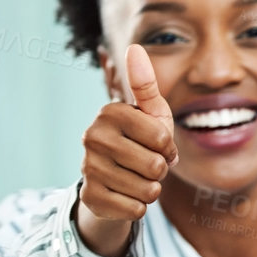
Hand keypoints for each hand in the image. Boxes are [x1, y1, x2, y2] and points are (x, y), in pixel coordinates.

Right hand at [76, 45, 177, 256]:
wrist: (114, 179)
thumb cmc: (140, 140)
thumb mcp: (151, 113)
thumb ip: (146, 84)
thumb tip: (135, 47)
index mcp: (110, 113)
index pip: (163, 138)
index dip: (169, 147)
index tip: (158, 145)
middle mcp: (92, 137)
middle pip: (155, 166)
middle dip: (161, 170)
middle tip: (147, 163)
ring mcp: (88, 168)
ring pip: (148, 190)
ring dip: (151, 188)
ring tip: (137, 177)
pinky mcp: (90, 197)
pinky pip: (136, 209)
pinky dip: (139, 206)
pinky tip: (126, 194)